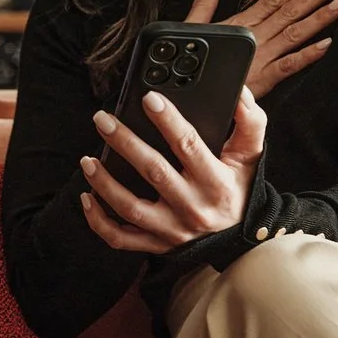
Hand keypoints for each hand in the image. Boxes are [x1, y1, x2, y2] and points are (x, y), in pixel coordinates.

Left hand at [79, 86, 267, 253]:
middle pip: (153, 171)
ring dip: (105, 183)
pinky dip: (99, 221)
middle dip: (125, 143)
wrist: (242, 241)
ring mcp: (172, 229)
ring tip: (87, 159)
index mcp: (216, 182)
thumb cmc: (240, 191)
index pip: (188, 146)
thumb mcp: (250, 156)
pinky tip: (87, 197)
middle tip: (103, 119)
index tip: (149, 98)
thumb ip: (249, 122)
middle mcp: (192, 207)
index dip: (168, 120)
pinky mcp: (157, 244)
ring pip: (131, 207)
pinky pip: (121, 238)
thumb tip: (239, 93)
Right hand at [185, 0, 337, 95]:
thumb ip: (204, 4)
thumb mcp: (193, 29)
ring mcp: (260, 58)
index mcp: (240, 24)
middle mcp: (254, 37)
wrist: (186, 99)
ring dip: (318, 17)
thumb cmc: (193, 64)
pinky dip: (307, 55)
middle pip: (288, 11)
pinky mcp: (261, 80)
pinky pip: (288, 66)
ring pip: (293, 33)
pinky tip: (326, 44)